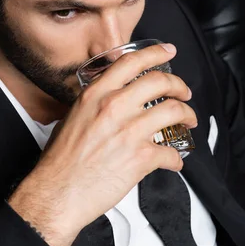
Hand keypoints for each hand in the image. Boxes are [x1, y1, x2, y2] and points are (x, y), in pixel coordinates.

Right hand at [8, 44, 196, 245]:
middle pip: (160, 82)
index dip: (155, 53)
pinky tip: (173, 161)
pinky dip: (176, 158)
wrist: (56, 193)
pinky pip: (171, 152)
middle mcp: (114, 108)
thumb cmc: (59, 163)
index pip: (132, 62)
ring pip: (174, 111)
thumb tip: (107, 103)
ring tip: (188, 121)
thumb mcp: (71, 119)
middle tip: (183, 92)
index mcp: (95, 95)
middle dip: (179, 85)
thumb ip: (92, 105)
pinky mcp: (141, 158)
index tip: (167, 52)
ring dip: (187, 115)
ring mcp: (130, 131)